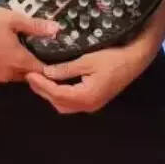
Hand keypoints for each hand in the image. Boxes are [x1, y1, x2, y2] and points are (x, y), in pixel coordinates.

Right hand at [0, 6, 60, 88]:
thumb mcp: (14, 19)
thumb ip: (36, 26)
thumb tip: (56, 29)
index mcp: (18, 60)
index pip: (39, 71)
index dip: (45, 66)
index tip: (47, 60)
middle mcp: (6, 73)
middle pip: (24, 76)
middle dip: (28, 68)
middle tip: (26, 53)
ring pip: (8, 78)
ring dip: (11, 70)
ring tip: (8, 54)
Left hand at [24, 42, 155, 114]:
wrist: (134, 60)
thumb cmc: (112, 58)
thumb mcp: (87, 60)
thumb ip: (66, 69)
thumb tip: (46, 72)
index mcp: (85, 97)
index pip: (57, 94)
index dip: (41, 85)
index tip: (29, 74)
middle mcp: (88, 106)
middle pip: (59, 103)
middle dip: (43, 91)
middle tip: (31, 77)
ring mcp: (92, 105)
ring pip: (65, 105)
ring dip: (51, 95)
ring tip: (40, 80)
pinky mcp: (94, 100)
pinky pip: (73, 102)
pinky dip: (61, 95)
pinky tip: (55, 84)